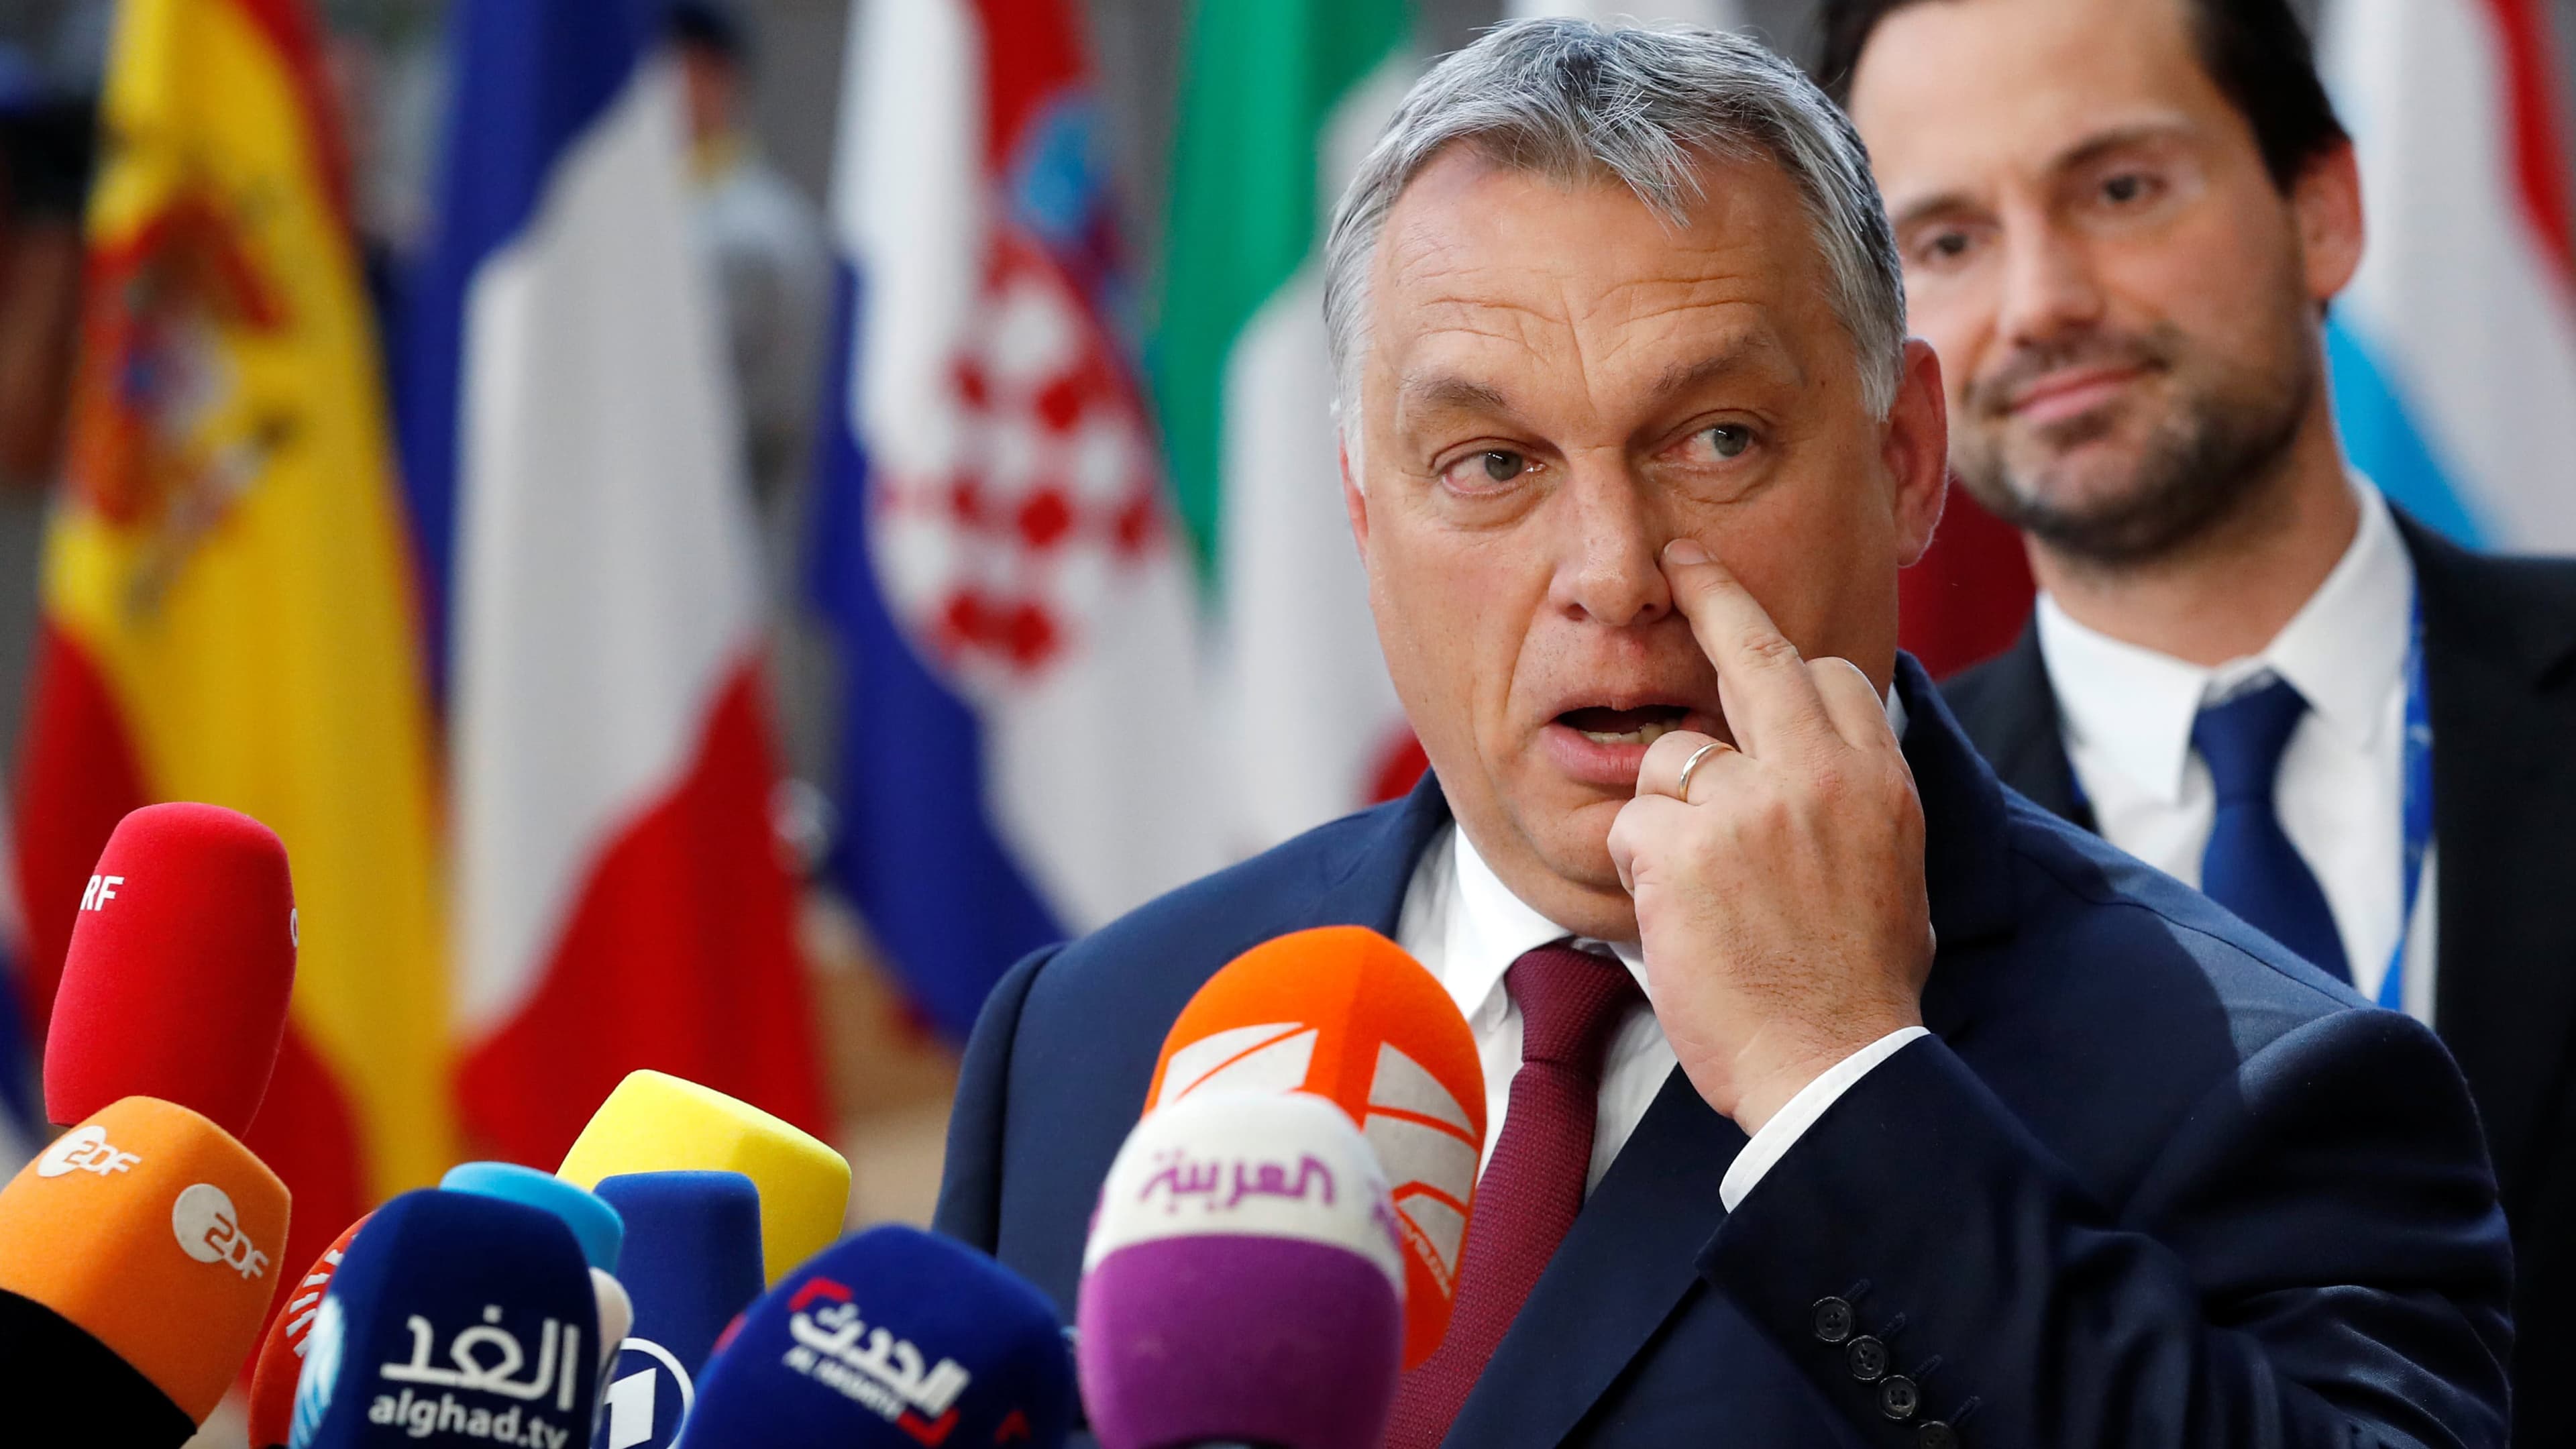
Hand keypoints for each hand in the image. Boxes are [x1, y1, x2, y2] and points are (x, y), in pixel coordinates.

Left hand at [1605, 540, 1934, 1134]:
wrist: (1833, 1065)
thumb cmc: (1858, 986)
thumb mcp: (1894, 870)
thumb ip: (1855, 799)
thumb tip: (1837, 754)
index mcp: (1876, 780)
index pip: (1827, 677)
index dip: (1784, 664)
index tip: (1752, 629)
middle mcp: (1815, 775)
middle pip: (1754, 652)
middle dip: (1714, 595)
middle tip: (1681, 560)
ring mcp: (1746, 807)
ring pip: (1670, 758)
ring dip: (1670, 815)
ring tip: (1709, 894)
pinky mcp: (1682, 849)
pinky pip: (1635, 826)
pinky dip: (1644, 871)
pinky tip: (1680, 920)